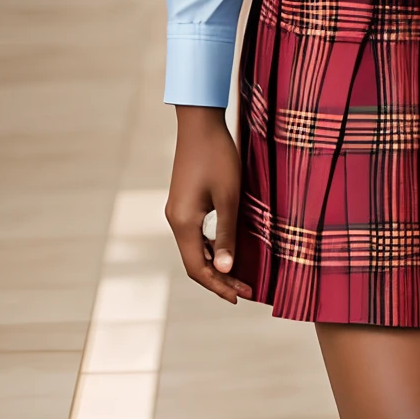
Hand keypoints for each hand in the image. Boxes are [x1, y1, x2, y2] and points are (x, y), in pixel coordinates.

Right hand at [166, 106, 251, 303]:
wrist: (200, 122)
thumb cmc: (218, 156)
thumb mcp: (228, 196)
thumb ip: (226, 234)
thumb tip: (223, 270)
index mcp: (184, 222)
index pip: (198, 268)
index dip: (218, 285)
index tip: (240, 296)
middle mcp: (175, 220)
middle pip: (194, 262)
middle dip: (218, 279)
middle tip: (244, 290)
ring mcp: (177, 210)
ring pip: (193, 249)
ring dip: (214, 264)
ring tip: (238, 275)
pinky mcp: (183, 201)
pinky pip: (195, 234)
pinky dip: (209, 247)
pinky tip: (226, 249)